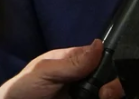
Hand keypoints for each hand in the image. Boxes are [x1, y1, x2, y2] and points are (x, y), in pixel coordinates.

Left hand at [0, 39, 122, 98]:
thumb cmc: (23, 88)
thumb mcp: (45, 71)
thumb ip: (72, 62)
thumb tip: (99, 44)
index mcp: (76, 61)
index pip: (104, 57)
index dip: (112, 64)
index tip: (111, 76)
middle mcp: (84, 78)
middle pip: (111, 78)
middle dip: (114, 85)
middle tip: (105, 94)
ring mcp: (84, 94)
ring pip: (109, 92)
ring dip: (111, 95)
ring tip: (103, 98)